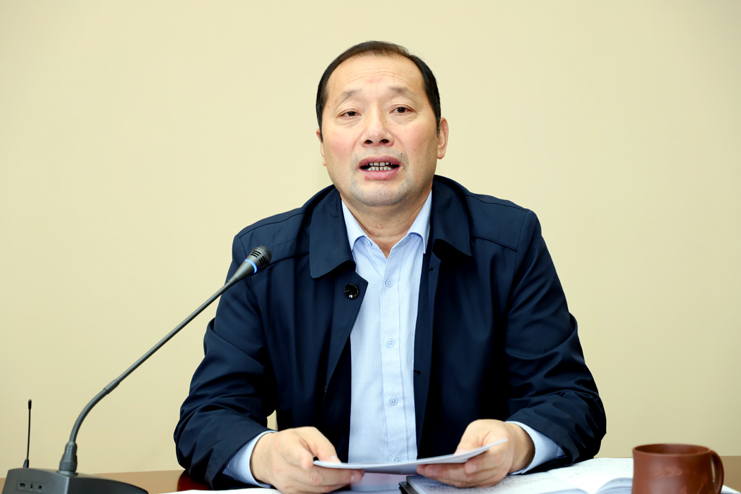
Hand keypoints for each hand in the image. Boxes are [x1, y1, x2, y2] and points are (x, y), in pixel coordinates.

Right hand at [251, 427, 363, 493]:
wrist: (268, 457)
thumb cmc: (290, 443)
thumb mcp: (306, 434)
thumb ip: (322, 445)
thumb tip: (335, 462)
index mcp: (286, 447)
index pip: (293, 453)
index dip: (301, 459)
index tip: (308, 462)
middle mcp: (283, 467)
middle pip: (313, 477)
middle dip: (338, 476)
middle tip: (355, 473)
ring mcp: (286, 483)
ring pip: (316, 489)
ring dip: (336, 484)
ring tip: (351, 476)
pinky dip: (328, 489)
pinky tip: (337, 482)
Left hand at [415, 420, 534, 487]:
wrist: (509, 444)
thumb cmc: (493, 433)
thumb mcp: (481, 428)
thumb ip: (471, 441)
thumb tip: (459, 455)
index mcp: (502, 448)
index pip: (493, 458)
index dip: (479, 464)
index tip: (467, 466)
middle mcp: (498, 468)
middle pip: (474, 475)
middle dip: (448, 472)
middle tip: (427, 468)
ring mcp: (492, 477)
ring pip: (467, 482)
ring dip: (445, 477)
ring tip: (425, 470)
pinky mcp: (484, 482)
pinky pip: (466, 484)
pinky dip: (449, 479)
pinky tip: (435, 474)